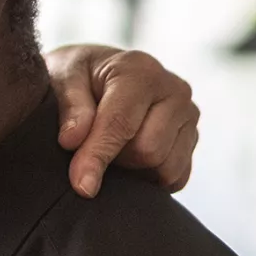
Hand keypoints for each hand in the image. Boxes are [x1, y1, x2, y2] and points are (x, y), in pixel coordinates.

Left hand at [45, 44, 199, 196]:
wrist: (101, 74)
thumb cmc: (80, 76)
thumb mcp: (62, 78)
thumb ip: (69, 106)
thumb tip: (72, 140)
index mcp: (141, 70)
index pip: (121, 124)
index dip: (98, 157)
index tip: (80, 185)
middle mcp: (174, 90)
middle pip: (149, 151)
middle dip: (116, 158)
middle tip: (94, 144)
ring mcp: (189, 115)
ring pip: (165, 168)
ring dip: (134, 169)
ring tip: (115, 147)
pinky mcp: (193, 138)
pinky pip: (176, 177)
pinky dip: (151, 178)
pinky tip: (132, 159)